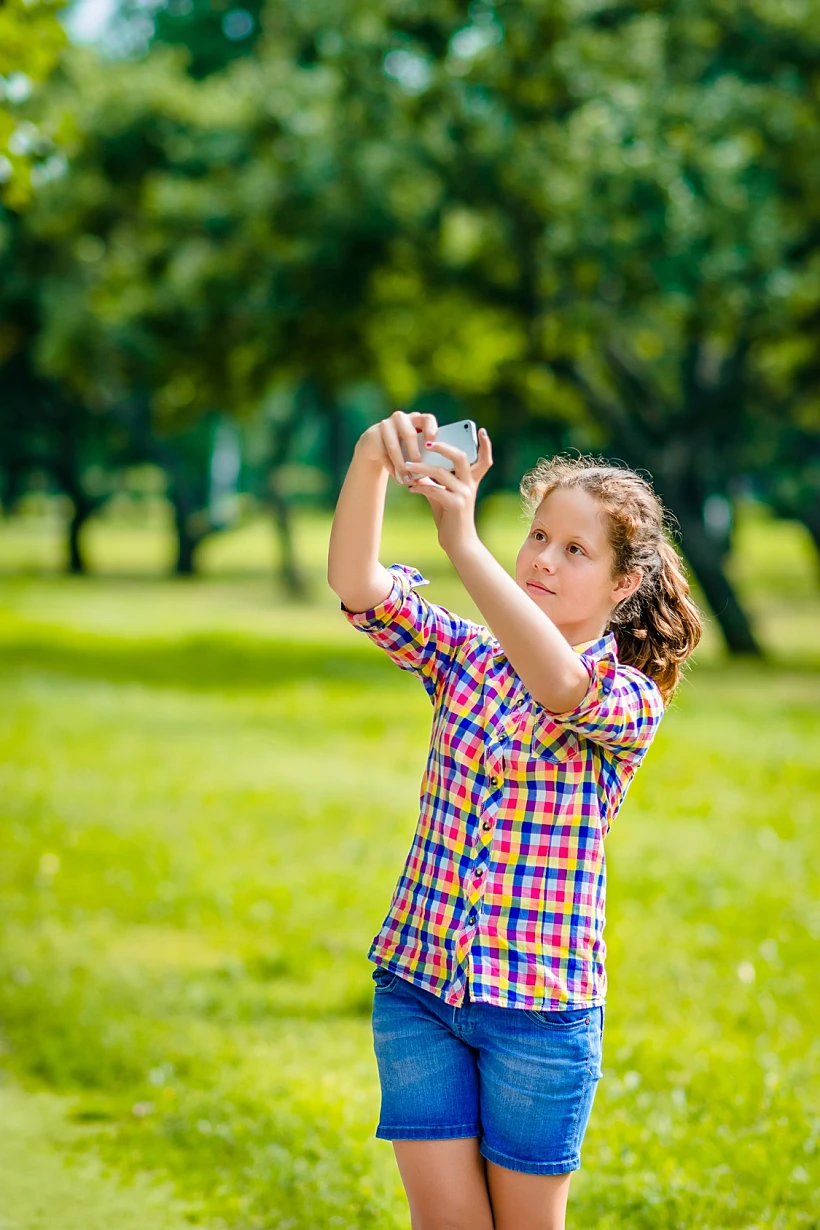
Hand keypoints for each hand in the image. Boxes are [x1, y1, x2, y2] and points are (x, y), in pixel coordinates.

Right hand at [354, 410, 438, 483]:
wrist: (376, 445)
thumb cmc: (404, 448)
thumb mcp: (416, 447)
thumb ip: (426, 454)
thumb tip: (439, 471)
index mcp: (417, 419)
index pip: (427, 419)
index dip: (431, 431)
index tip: (430, 447)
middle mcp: (402, 418)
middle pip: (410, 435)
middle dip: (414, 455)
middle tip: (419, 472)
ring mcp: (386, 425)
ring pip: (395, 446)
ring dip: (401, 466)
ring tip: (407, 480)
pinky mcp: (374, 434)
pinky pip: (384, 453)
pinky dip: (391, 468)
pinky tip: (397, 478)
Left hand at [404, 428, 492, 551]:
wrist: (459, 544)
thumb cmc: (451, 520)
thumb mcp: (443, 498)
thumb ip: (435, 483)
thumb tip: (419, 471)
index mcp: (471, 482)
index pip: (484, 460)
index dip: (485, 445)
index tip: (481, 430)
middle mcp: (470, 486)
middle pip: (461, 457)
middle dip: (443, 447)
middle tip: (428, 443)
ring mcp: (463, 495)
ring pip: (441, 472)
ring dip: (421, 468)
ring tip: (407, 466)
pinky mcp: (455, 505)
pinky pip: (434, 490)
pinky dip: (420, 488)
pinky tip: (410, 488)